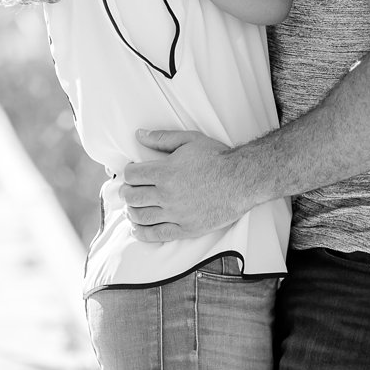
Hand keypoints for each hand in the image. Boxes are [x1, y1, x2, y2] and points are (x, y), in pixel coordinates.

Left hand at [120, 129, 249, 240]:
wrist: (242, 180)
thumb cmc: (217, 158)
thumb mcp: (190, 140)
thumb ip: (162, 138)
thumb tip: (139, 135)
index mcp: (165, 172)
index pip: (132, 175)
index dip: (128, 172)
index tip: (132, 172)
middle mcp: (167, 194)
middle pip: (132, 197)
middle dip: (127, 192)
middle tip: (129, 190)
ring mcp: (176, 214)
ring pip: (141, 217)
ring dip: (131, 212)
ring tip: (133, 208)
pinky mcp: (186, 229)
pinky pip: (157, 235)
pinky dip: (142, 233)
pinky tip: (137, 229)